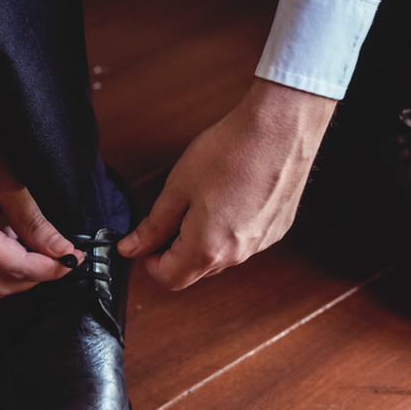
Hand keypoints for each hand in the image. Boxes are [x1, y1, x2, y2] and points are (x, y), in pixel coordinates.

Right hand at [0, 92, 80, 301]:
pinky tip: (6, 250)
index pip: (18, 269)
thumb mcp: (8, 180)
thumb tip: (61, 250)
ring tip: (32, 250)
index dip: (52, 268)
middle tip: (58, 253)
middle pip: (1, 286)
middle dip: (35, 275)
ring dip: (13, 278)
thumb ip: (35, 223)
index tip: (74, 259)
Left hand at [118, 78, 336, 289]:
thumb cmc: (229, 152)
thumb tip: (132, 248)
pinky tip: (229, 197)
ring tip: (202, 200)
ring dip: (203, 241)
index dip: (150, 263)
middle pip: (195, 271)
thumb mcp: (177, 188)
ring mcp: (260, 244)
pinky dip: (230, 230)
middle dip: (175, 252)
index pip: (170, 279)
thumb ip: (153, 226)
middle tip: (170, 217)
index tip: (146, 241)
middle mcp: (236, 255)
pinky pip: (244, 242)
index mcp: (207, 249)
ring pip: (221, 257)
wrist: (278, 130)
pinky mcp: (277, 230)